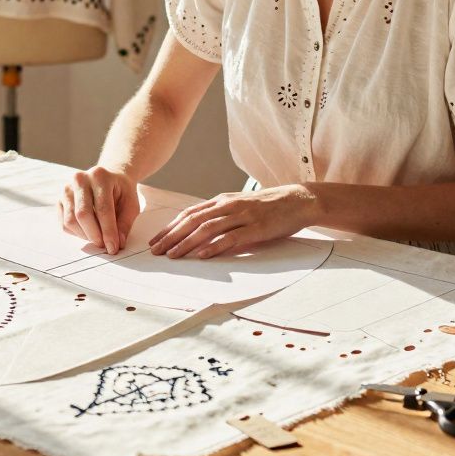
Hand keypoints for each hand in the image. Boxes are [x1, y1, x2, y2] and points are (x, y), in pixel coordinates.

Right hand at [59, 166, 140, 254]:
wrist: (108, 178)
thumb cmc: (120, 191)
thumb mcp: (131, 204)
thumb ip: (125, 223)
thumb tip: (118, 243)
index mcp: (100, 176)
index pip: (103, 209)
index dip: (108, 231)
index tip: (113, 248)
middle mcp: (80, 179)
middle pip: (82, 214)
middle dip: (95, 235)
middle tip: (104, 246)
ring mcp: (67, 189)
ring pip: (70, 221)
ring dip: (85, 236)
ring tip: (98, 237)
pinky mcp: (60, 200)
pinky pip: (64, 223)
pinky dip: (77, 233)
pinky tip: (88, 231)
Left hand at [148, 184, 318, 258]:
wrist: (298, 200)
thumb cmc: (268, 206)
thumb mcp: (240, 206)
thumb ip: (220, 215)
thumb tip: (199, 230)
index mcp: (222, 201)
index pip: (189, 214)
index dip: (170, 227)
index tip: (156, 241)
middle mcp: (228, 206)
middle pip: (193, 221)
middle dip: (172, 236)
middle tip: (156, 251)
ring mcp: (242, 216)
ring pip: (208, 229)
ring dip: (187, 242)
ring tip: (173, 255)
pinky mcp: (256, 228)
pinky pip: (231, 238)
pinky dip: (215, 246)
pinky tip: (202, 255)